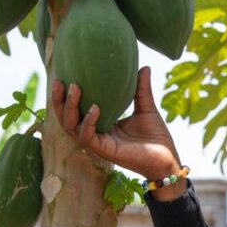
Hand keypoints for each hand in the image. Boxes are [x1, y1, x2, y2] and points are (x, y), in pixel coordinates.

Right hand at [52, 66, 181, 183]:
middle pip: (67, 118)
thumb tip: (144, 66)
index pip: (76, 110)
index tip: (64, 74)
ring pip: (71, 127)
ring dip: (69, 108)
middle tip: (59, 80)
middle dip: (59, 100)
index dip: (66, 95)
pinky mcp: (104, 152)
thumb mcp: (146, 108)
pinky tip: (95, 108)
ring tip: (74, 88)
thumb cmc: (156, 138)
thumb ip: (141, 89)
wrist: (167, 160)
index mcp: (101, 124)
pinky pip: (87, 137)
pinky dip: (88, 122)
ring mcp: (98, 144)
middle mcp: (96, 134)